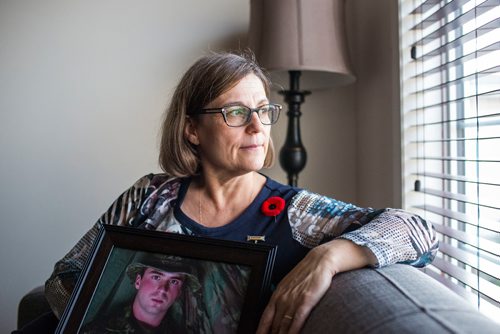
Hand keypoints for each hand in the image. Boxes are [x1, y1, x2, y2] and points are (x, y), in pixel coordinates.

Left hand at [256, 239, 376, 333]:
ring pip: (284, 326)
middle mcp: (282, 299)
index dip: (260, 332)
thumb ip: (282, 301)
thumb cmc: (306, 274)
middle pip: (274, 326)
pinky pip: (297, 321)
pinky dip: (293, 332)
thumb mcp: (289, 287)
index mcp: (276, 295)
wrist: (319, 260)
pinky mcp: (306, 300)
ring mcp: (293, 300)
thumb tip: (278, 318)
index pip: (264, 320)